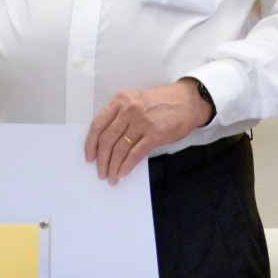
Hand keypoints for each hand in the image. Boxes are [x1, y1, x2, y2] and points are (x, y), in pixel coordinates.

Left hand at [84, 78, 213, 185]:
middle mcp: (128, 109)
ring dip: (112, 166)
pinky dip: (126, 166)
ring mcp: (142, 122)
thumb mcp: (136, 101)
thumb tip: (106, 145)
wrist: (187, 101)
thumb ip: (120, 117)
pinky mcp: (155, 134)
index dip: (90, 144)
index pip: (98, 124)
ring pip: (119, 149)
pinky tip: (122, 174)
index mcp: (120, 100)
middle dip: (101, 160)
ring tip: (111, 177)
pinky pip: (135, 154)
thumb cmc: (160, 103)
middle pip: (107, 139)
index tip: (89, 157)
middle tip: (100, 172)